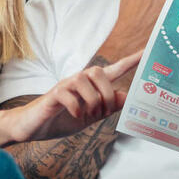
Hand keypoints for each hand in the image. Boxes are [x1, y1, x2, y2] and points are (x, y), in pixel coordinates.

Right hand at [0, 52, 140, 142]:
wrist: (32, 126)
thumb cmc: (61, 118)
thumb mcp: (90, 116)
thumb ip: (108, 107)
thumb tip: (126, 95)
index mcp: (91, 86)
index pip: (114, 69)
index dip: (131, 61)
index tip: (147, 52)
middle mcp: (78, 81)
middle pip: (99, 71)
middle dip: (106, 94)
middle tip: (102, 112)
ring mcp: (64, 86)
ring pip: (84, 81)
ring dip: (91, 102)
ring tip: (87, 115)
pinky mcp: (52, 96)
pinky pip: (68, 95)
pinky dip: (76, 108)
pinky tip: (75, 115)